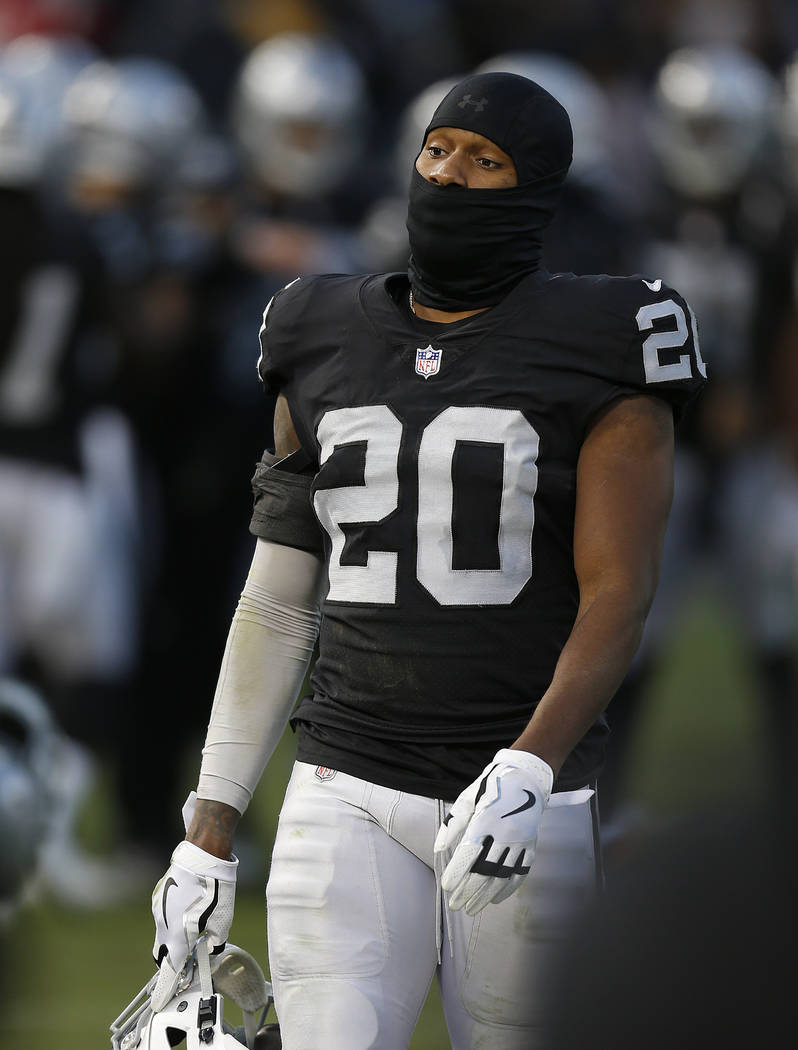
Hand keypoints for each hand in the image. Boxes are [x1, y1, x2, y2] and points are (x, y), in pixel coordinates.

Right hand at [151, 839, 237, 1010]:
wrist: (202, 853)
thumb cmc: (215, 887)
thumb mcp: (223, 919)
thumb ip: (214, 940)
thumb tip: (210, 946)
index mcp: (178, 936)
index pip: (169, 970)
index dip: (165, 989)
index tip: (159, 1002)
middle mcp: (163, 924)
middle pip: (162, 953)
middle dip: (171, 961)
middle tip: (186, 960)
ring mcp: (159, 909)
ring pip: (163, 932)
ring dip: (174, 936)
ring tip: (195, 926)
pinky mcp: (159, 895)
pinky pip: (164, 915)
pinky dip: (173, 919)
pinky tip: (190, 907)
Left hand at [434, 748, 552, 915]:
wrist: (526, 777)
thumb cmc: (490, 788)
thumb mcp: (467, 799)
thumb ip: (452, 825)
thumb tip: (439, 850)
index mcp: (485, 820)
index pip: (469, 853)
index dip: (457, 872)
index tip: (447, 887)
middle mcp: (504, 833)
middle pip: (485, 870)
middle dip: (469, 890)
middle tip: (456, 904)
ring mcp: (520, 841)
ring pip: (502, 876)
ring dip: (486, 895)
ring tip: (472, 908)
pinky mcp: (531, 845)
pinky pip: (521, 872)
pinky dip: (509, 888)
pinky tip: (496, 899)